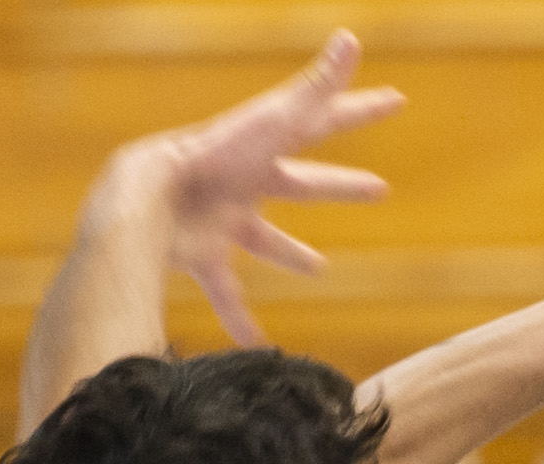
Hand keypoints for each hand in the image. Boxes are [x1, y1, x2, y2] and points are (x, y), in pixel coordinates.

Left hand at [118, 30, 402, 345]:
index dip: (361, 110)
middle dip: (340, 187)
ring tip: (318, 266)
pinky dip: (239, 317)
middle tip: (380, 191)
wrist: (147, 197)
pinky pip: (226, 291)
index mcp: (268, 148)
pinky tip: (256, 346)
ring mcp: (223, 219)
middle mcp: (247, 183)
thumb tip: (352, 39)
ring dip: (291, 253)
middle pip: (303, 184)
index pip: (325, 122)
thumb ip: (315, 87)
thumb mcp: (272, 123)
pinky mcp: (202, 254)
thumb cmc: (210, 156)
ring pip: (265, 239)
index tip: (396, 101)